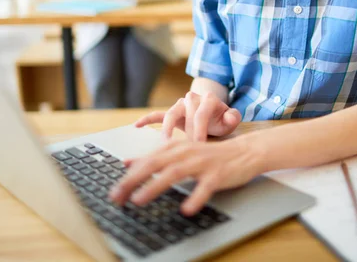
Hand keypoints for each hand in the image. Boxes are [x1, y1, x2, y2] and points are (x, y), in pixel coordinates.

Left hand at [108, 139, 261, 214]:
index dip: (128, 177)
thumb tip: (127, 162)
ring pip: (175, 173)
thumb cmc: (209, 155)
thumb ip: (154, 157)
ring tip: (139, 200)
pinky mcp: (217, 174)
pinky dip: (195, 198)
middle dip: (133, 180)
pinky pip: (205, 187)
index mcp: (175, 148)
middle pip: (155, 164)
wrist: (243, 152)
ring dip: (155, 186)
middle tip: (117, 197)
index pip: (146, 161)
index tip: (114, 192)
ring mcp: (202, 163)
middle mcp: (186, 152)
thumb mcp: (179, 153)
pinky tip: (186, 209)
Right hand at [135, 92, 241, 141]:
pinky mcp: (171, 113)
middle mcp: (192, 98)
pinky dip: (147, 119)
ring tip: (164, 143)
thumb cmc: (222, 119)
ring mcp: (180, 105)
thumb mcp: (231, 119)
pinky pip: (157, 115)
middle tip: (186, 151)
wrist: (213, 111)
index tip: (199, 148)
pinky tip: (137, 126)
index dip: (200, 131)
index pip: (201, 115)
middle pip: (185, 115)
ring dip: (166, 129)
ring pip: (170, 114)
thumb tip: (229, 117)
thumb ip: (233, 118)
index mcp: (208, 99)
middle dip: (186, 134)